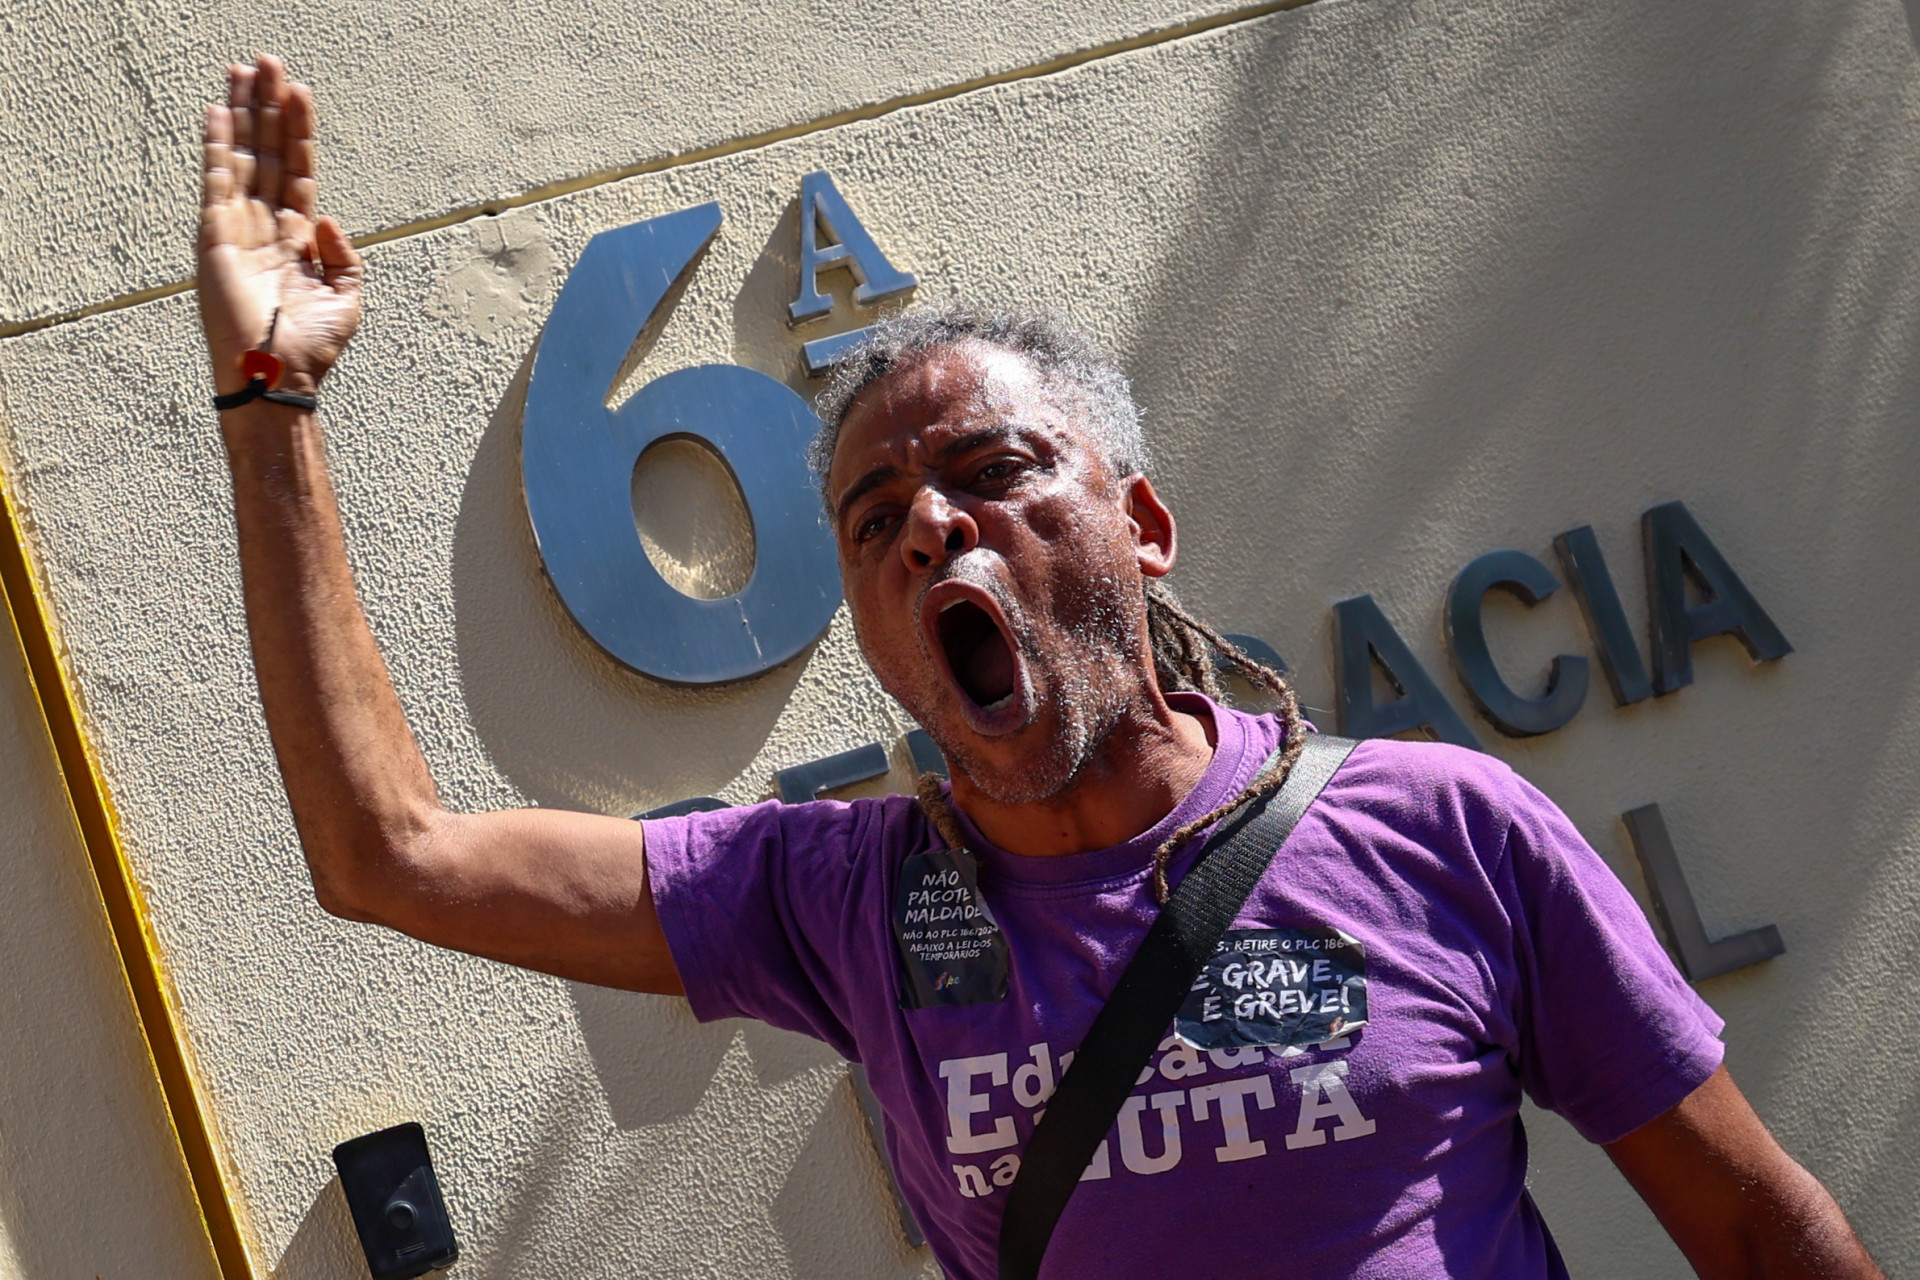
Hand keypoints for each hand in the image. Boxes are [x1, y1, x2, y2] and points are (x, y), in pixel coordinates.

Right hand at [197, 55, 360, 399]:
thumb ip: (344, 257)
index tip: (299, 92)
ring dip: (243, 112)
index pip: (296, 171)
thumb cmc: (311, 347)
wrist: (279, 374)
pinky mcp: (216, 235)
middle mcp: (265, 227)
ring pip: (242, 156)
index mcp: (296, 240)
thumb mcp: (347, 298)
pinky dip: (218, 144)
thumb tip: (327, 219)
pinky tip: (219, 110)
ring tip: (245, 70)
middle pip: (266, 153)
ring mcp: (238, 227)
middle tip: (269, 62)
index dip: (298, 132)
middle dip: (268, 107)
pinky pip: (217, 180)